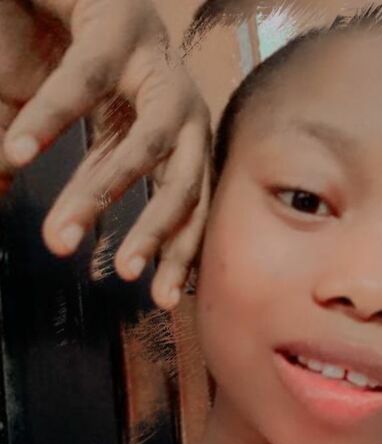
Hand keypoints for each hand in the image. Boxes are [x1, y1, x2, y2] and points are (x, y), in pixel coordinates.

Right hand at [0, 0, 210, 309]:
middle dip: (157, 232)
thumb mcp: (42, 124)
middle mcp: (178, 106)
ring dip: (104, 192)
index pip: (183, 205)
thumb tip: (2, 205)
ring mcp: (156, 65)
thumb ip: (31, 169)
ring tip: (60, 236)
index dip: (173, 251)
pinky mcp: (120, 23)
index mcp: (170, 136)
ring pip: (150, 141)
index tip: (161, 300)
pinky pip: (87, 80)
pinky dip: (50, 117)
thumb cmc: (49, 48)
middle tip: (129, 277)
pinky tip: (16, 152)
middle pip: (186, 182)